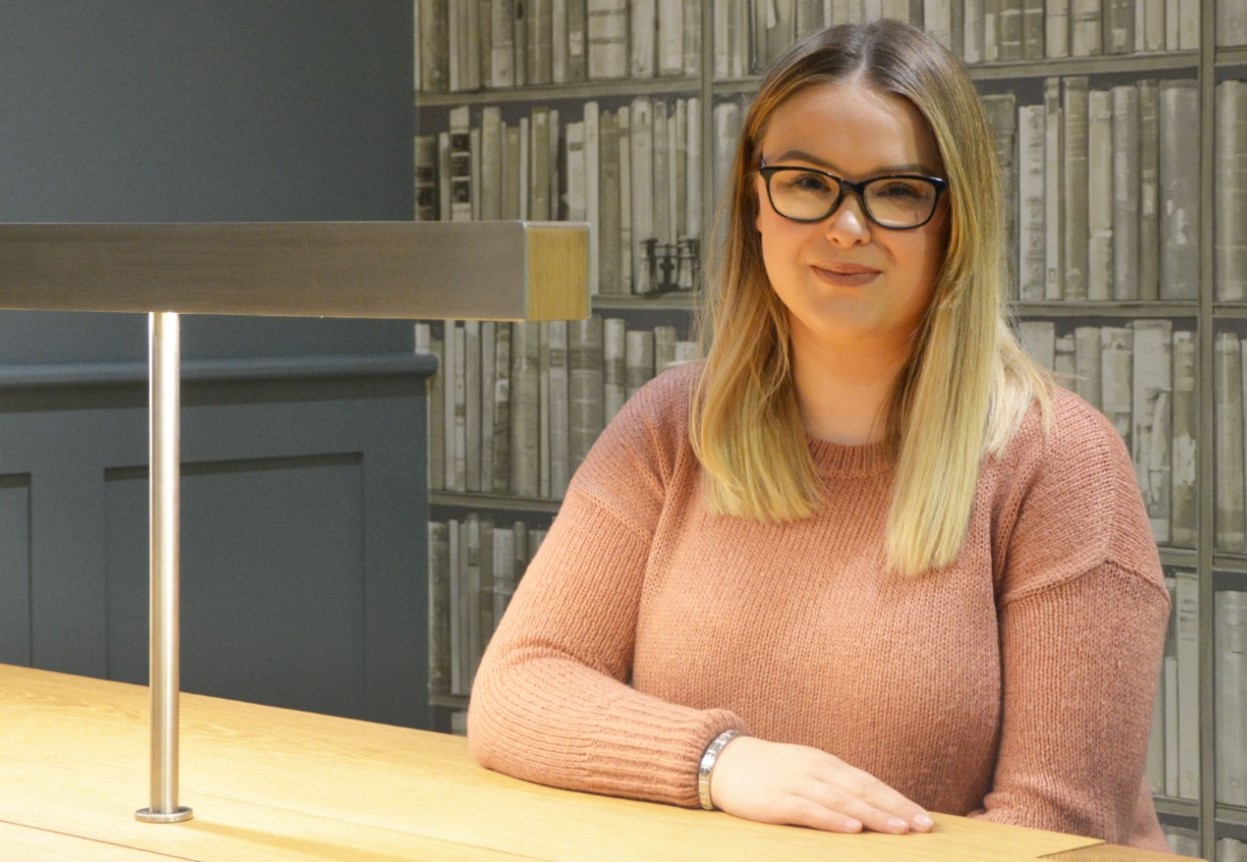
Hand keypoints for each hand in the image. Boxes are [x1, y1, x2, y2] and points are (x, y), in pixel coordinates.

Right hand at [708, 735, 934, 834]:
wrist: (722, 762)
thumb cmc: (768, 772)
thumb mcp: (805, 770)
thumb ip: (833, 785)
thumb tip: (869, 805)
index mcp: (825, 763)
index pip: (869, 782)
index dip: (897, 799)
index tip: (924, 817)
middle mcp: (816, 769)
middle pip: (863, 790)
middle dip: (895, 808)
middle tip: (924, 825)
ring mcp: (796, 782)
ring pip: (842, 800)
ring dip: (874, 815)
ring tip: (899, 829)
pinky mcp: (777, 799)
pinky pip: (810, 809)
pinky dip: (834, 819)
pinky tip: (853, 829)